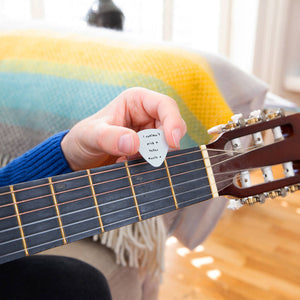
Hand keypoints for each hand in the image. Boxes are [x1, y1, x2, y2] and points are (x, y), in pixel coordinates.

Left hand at [61, 87, 186, 170]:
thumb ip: (109, 137)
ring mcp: (148, 133)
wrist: (79, 158)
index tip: (172, 142)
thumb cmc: (83, 139)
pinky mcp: (147, 149)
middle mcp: (147, 115)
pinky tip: (126, 163)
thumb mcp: (90, 135)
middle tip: (140, 156)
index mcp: (136, 100)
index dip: (173, 122)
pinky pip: (157, 158)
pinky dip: (145, 163)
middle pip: (171, 127)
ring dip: (150, 156)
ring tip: (126, 159)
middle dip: (160, 144)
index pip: (165, 105)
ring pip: (166, 145)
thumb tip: (134, 143)